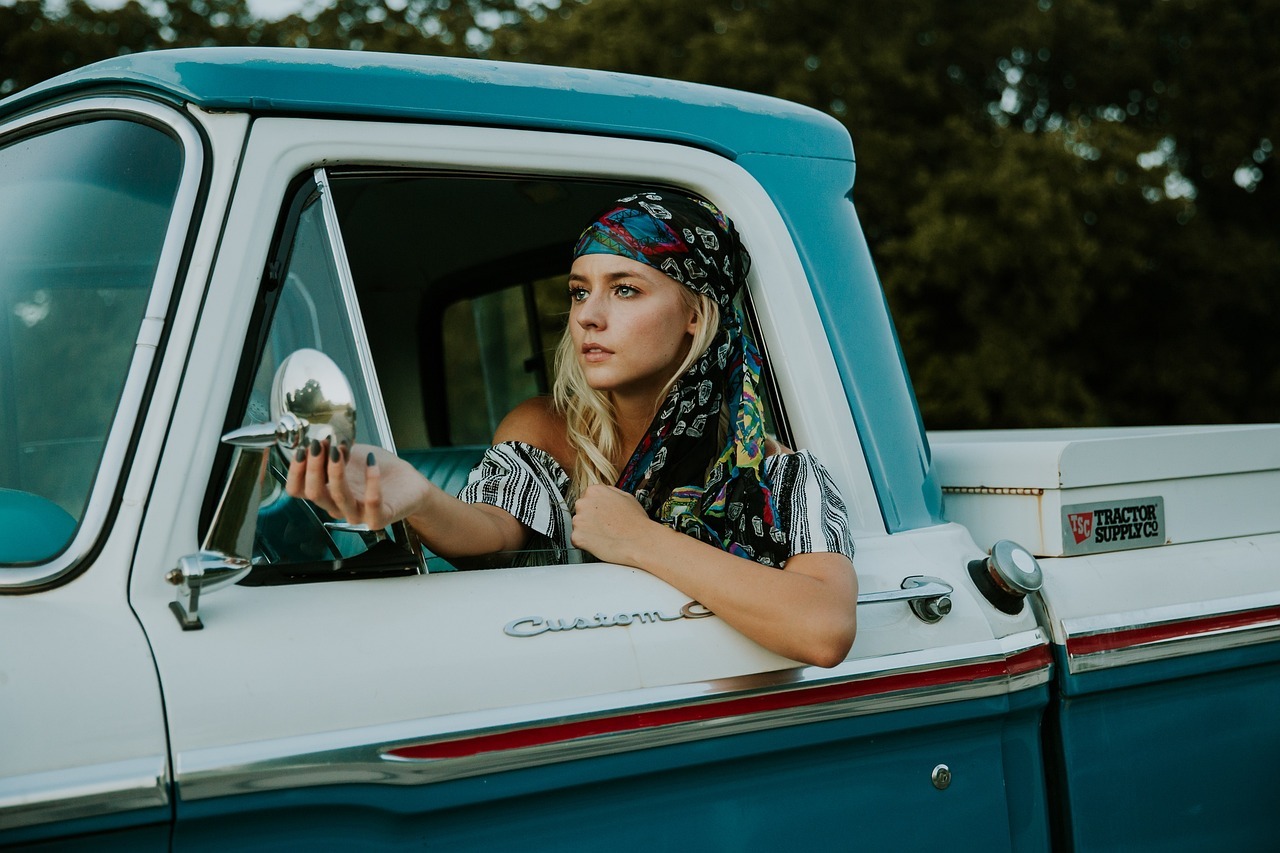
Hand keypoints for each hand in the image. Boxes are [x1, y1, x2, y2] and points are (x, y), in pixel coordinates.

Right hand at [284, 439, 430, 528]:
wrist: (408, 483)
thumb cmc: (377, 469)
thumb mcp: (351, 455)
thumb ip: (333, 451)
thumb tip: (318, 440)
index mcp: (326, 493)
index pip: (298, 490)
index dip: (295, 470)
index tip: (301, 448)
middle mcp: (338, 506)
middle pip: (315, 493)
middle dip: (313, 467)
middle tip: (319, 444)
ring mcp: (357, 514)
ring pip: (339, 497)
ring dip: (336, 472)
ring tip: (339, 450)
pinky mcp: (379, 518)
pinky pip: (372, 502)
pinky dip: (371, 480)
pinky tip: (372, 462)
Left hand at [569, 484, 657, 564]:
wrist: (640, 541)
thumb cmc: (636, 522)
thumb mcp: (627, 497)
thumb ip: (609, 493)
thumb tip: (604, 493)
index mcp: (595, 491)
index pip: (586, 498)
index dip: (595, 509)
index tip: (602, 515)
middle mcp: (583, 503)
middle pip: (580, 511)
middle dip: (590, 519)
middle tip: (604, 526)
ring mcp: (579, 520)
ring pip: (578, 526)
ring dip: (587, 531)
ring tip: (604, 535)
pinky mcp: (577, 537)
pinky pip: (577, 540)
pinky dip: (585, 543)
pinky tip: (600, 542)